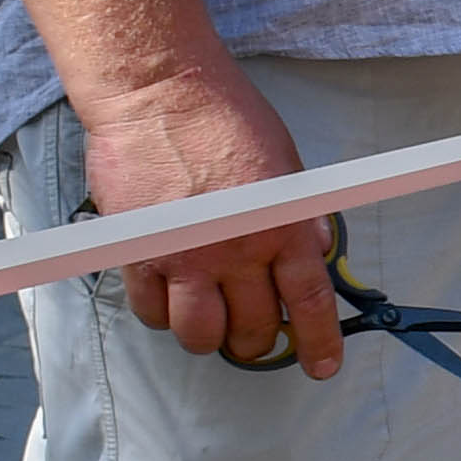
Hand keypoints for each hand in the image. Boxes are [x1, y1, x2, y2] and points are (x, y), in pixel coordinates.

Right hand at [76, 63, 341, 373]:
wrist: (160, 95)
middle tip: (253, 333)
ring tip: (211, 318)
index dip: (318, 341)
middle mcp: (235, 251)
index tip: (322, 365)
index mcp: (281, 227)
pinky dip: (163, 315)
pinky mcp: (139, 255)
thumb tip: (314, 255)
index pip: (308, 301)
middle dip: (256, 341)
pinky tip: (172, 295)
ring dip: (209, 336)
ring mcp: (184, 258)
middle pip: (250, 329)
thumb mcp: (286, 167)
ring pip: (198, 335)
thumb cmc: (226, 120)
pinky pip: (152, 312)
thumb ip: (298, 217)